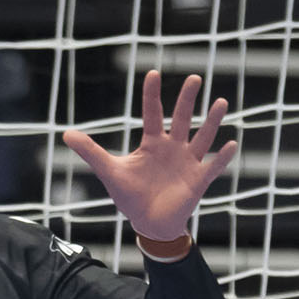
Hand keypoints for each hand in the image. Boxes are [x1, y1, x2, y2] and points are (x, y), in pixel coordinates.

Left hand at [60, 71, 238, 243]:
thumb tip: (66, 134)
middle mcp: (173, 148)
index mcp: (153, 143)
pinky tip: (231, 143)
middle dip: (187, 100)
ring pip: (202, 138)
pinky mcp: (198, 181)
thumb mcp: (109, 171)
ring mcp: (188, 163)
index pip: (153, 114)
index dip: (151, 95)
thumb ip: (91, 151)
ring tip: (220, 103)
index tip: (152, 74)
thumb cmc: (130, 196)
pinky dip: (222, 157)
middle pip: (182, 119)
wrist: (148, 224)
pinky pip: (213, 167)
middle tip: (194, 78)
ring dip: (211, 122)